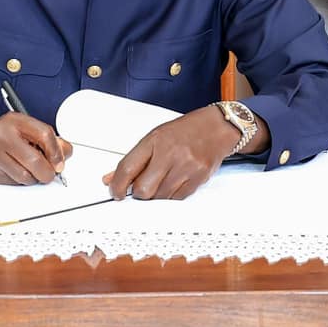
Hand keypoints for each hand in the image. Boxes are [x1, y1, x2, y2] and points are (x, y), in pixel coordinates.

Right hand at [0, 112, 72, 185]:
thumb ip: (48, 139)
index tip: (60, 163)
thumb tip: (66, 153)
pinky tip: (13, 170)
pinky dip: (18, 181)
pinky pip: (12, 183)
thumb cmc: (4, 133)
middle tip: (49, 173)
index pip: (44, 135)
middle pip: (35, 161)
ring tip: (29, 169)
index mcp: (15, 120)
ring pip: (24, 177)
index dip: (56, 152)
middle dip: (47, 172)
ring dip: (32, 178)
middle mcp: (1, 134)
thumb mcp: (25, 128)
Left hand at [106, 108, 240, 200]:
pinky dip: (172, 195)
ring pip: (161, 197)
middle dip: (138, 194)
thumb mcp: (155, 138)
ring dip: (156, 195)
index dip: (117, 185)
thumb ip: (134, 160)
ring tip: (161, 181)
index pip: (128, 168)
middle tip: (140, 189)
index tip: (115, 192)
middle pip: (143, 189)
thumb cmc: (185, 131)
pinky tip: (174, 183)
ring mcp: (186, 166)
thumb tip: (111, 179)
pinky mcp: (198, 177)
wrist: (216, 128)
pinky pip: (178, 198)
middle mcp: (170, 153)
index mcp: (155, 140)